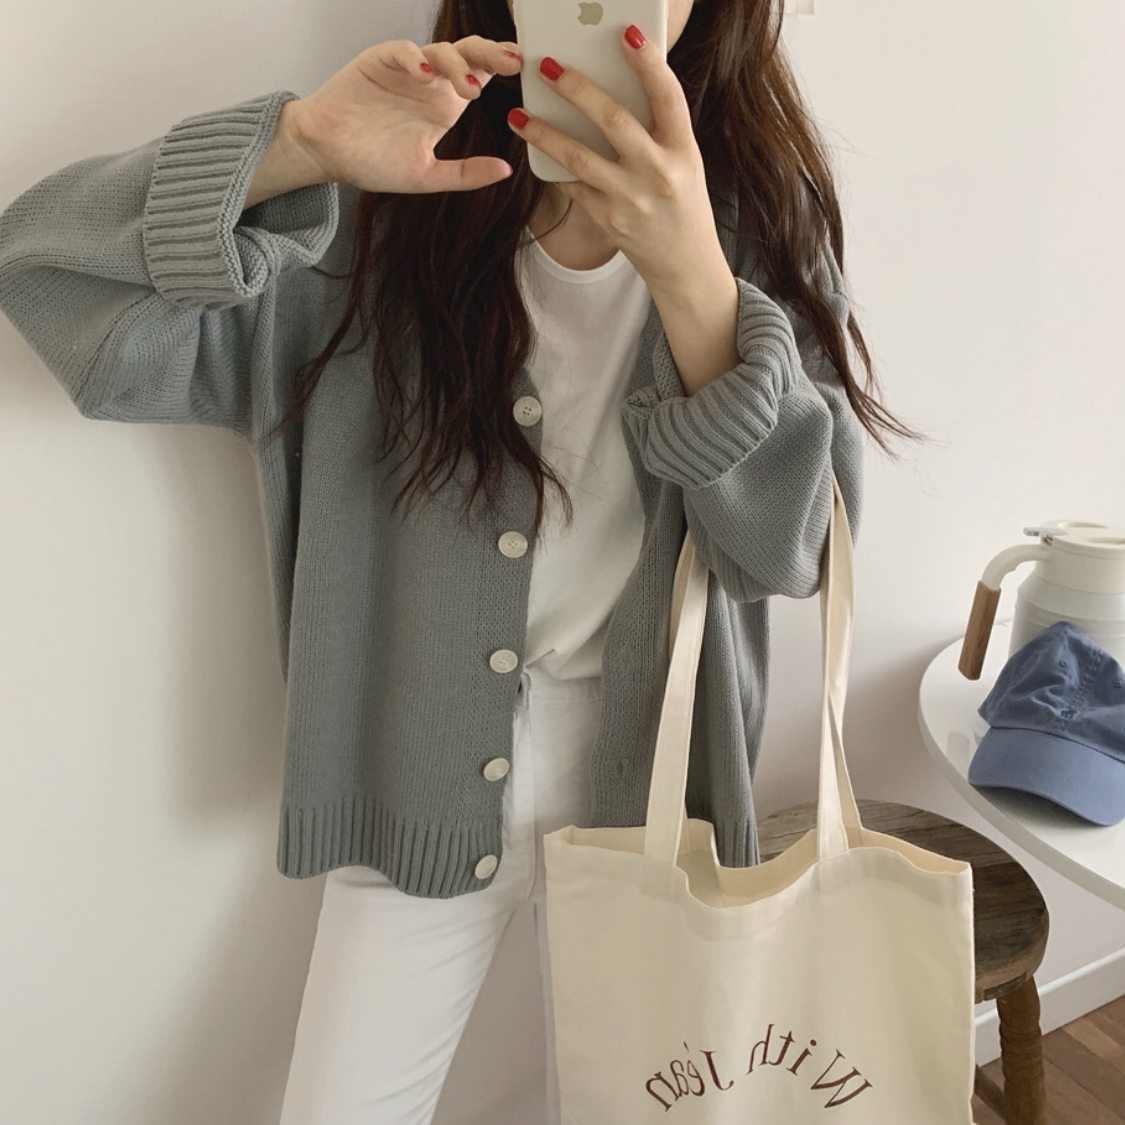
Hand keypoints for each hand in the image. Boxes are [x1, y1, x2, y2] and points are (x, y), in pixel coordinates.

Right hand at [289, 37, 522, 193]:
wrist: (326, 153)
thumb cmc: (372, 162)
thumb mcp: (427, 176)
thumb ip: (466, 174)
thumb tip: (506, 171)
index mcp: (445, 105)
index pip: (481, 76)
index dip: (503, 70)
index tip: (526, 75)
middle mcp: (430, 82)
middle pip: (469, 55)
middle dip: (492, 55)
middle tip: (512, 64)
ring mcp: (405, 69)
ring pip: (440, 51)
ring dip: (458, 65)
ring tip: (468, 89)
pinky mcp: (378, 61)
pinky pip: (401, 51)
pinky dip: (414, 57)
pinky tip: (424, 72)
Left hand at [507, 25, 724, 293]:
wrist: (685, 264)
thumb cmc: (682, 203)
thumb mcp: (685, 161)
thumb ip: (659, 128)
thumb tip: (618, 84)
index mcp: (684, 151)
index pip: (668, 97)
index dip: (648, 63)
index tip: (627, 33)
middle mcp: (658, 173)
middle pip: (614, 120)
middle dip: (577, 88)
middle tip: (547, 65)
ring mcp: (631, 200)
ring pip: (579, 157)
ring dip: (544, 133)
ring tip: (519, 114)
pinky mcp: (608, 221)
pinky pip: (573, 187)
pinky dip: (554, 167)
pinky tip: (535, 150)